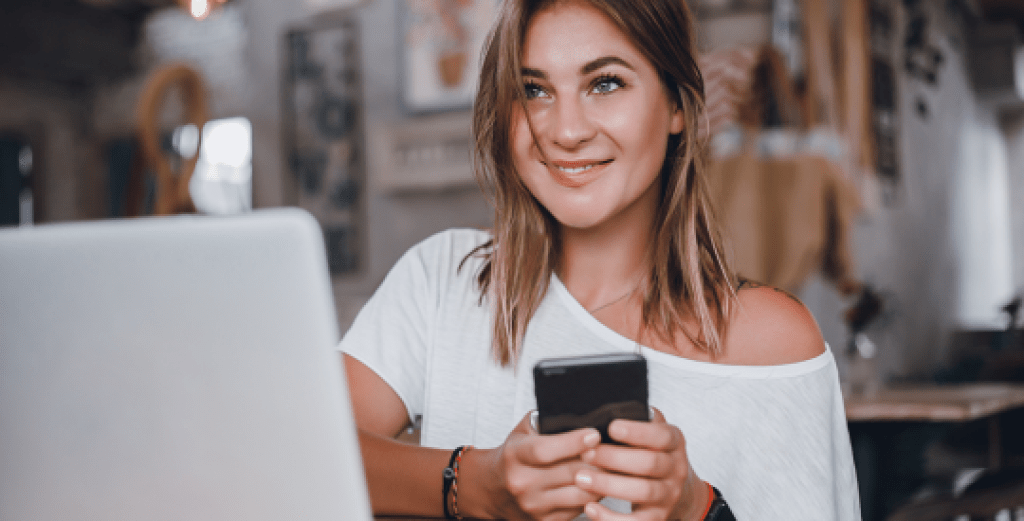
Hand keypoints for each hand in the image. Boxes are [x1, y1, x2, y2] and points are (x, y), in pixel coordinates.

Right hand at [470, 411, 603, 520]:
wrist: (493, 489)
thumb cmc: (514, 455)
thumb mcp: (522, 431)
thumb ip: (545, 420)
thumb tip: (579, 413)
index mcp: (515, 455)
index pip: (545, 450)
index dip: (573, 442)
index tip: (594, 434)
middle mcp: (522, 483)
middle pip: (569, 473)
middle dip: (597, 460)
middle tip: (615, 449)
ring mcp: (533, 506)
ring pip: (580, 495)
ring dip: (601, 481)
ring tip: (613, 467)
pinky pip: (579, 510)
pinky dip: (594, 497)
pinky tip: (600, 484)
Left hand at [573, 407, 708, 520]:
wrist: (679, 492)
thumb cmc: (653, 455)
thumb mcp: (652, 433)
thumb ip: (638, 418)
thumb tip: (607, 402)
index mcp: (674, 441)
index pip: (661, 435)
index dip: (637, 432)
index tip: (611, 427)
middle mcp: (675, 468)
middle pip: (649, 463)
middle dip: (614, 458)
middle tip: (586, 453)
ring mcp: (668, 495)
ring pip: (642, 491)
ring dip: (609, 485)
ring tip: (581, 478)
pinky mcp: (657, 517)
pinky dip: (612, 518)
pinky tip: (590, 508)